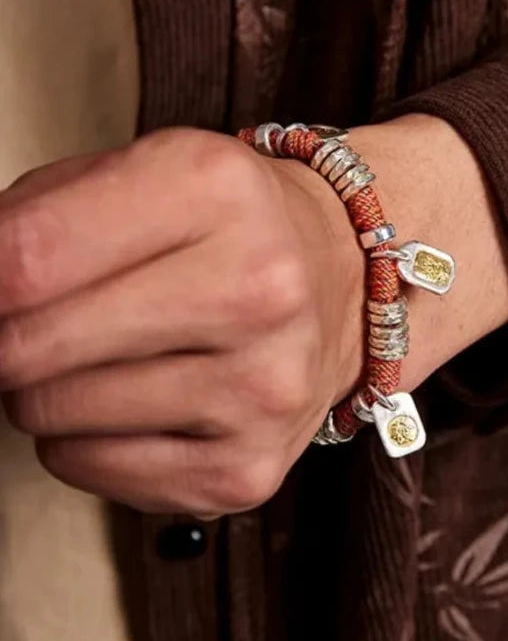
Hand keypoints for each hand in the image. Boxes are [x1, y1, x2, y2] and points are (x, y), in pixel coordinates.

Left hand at [1, 116, 507, 514]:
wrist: (341, 279)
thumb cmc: (226, 225)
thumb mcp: (142, 171)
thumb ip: (35, 215)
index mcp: (217, 191)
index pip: (28, 257)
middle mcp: (256, 291)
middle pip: (29, 346)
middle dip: (6, 336)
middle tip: (39, 318)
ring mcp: (260, 389)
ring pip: (50, 415)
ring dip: (49, 384)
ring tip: (108, 352)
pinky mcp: (249, 469)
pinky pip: (89, 468)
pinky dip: (85, 436)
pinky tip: (139, 399)